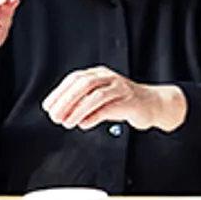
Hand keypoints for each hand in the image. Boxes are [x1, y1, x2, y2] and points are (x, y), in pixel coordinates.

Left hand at [42, 67, 187, 132]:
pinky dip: (94, 116)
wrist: (152, 104)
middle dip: (66, 101)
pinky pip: (109, 107)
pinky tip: (84, 124)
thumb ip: (81, 104)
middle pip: (83, 84)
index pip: (74, 79)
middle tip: (55, 116)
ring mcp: (121, 87)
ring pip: (96, 95)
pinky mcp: (130, 100)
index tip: (48, 107)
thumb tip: (59, 113)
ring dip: (78, 110)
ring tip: (67, 123)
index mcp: (99, 74)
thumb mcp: (99, 100)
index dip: (59, 93)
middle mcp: (109, 77)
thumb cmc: (123, 102)